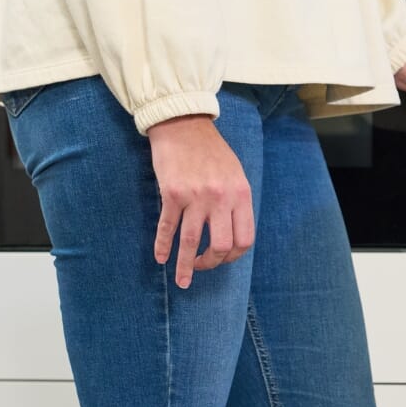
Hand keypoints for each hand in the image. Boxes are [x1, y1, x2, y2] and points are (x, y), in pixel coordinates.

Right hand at [148, 115, 254, 289]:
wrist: (182, 125)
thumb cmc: (211, 151)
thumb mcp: (236, 175)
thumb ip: (236, 203)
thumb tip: (234, 234)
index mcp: (241, 195)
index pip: (245, 238)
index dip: (234, 255)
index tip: (224, 258)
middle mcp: (221, 198)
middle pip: (221, 245)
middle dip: (212, 263)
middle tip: (202, 267)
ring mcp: (195, 197)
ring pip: (192, 241)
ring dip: (186, 265)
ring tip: (182, 281)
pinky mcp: (172, 194)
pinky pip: (168, 227)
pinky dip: (163, 245)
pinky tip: (161, 258)